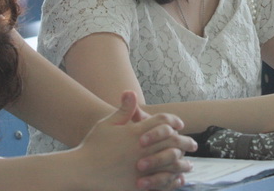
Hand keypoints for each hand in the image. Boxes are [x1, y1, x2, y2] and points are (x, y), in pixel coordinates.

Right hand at [72, 91, 195, 190]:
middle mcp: (141, 149)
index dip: (174, 121)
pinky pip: (162, 182)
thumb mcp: (107, 124)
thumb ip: (123, 110)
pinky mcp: (138, 184)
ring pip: (170, 163)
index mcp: (135, 132)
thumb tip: (130, 91)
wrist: (80, 171)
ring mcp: (141, 167)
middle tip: (193, 144)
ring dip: (182, 163)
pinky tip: (177, 180)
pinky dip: (172, 180)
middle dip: (185, 142)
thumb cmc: (92, 147)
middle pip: (172, 141)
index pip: (163, 121)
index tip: (180, 124)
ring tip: (188, 164)